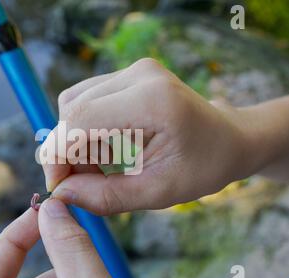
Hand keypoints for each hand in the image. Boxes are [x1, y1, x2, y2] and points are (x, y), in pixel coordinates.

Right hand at [42, 58, 251, 214]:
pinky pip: (87, 100)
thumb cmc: (204, 166)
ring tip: (100, 168)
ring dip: (76, 141)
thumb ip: (106, 196)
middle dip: (67, 151)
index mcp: (152, 100)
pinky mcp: (129, 75)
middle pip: (73, 110)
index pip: (81, 119)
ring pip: (75, 104)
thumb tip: (61, 194)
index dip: (59, 154)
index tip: (58, 187)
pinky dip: (86, 129)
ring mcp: (134, 70)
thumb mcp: (158, 192)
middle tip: (81, 184)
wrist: (230, 138)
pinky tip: (106, 150)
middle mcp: (140, 75)